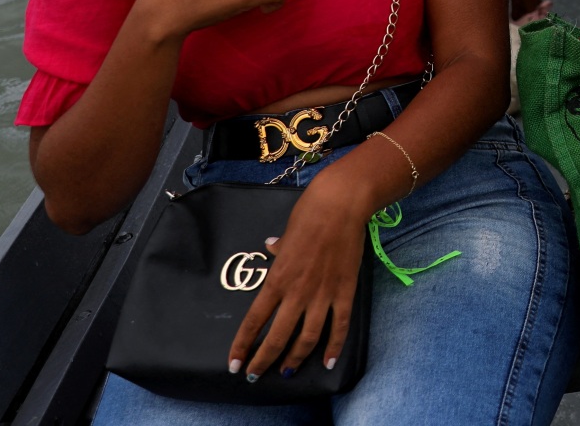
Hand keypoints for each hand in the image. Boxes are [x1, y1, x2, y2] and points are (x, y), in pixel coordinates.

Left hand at [227, 170, 369, 380]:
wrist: (340, 204)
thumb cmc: (309, 213)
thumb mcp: (285, 233)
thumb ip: (278, 249)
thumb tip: (270, 247)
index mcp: (277, 278)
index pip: (254, 321)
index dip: (243, 346)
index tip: (235, 364)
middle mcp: (297, 292)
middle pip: (277, 337)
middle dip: (264, 361)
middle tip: (256, 375)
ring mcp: (322, 293)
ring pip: (307, 338)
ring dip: (296, 359)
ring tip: (288, 372)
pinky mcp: (345, 291)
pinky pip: (339, 325)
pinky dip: (334, 347)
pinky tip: (328, 363)